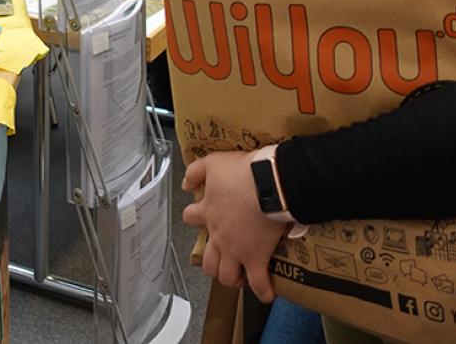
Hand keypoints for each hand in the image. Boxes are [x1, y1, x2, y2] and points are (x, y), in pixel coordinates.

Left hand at [181, 151, 287, 303]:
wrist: (268, 185)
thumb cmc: (244, 173)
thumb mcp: (213, 162)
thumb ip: (196, 171)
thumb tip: (186, 183)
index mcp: (208, 212)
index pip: (191, 218)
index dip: (193, 217)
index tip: (199, 216)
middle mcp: (219, 235)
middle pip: (207, 258)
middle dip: (212, 263)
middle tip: (220, 261)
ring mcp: (236, 250)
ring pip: (226, 275)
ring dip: (231, 278)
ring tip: (239, 278)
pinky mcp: (256, 258)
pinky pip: (258, 282)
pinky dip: (262, 291)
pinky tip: (267, 294)